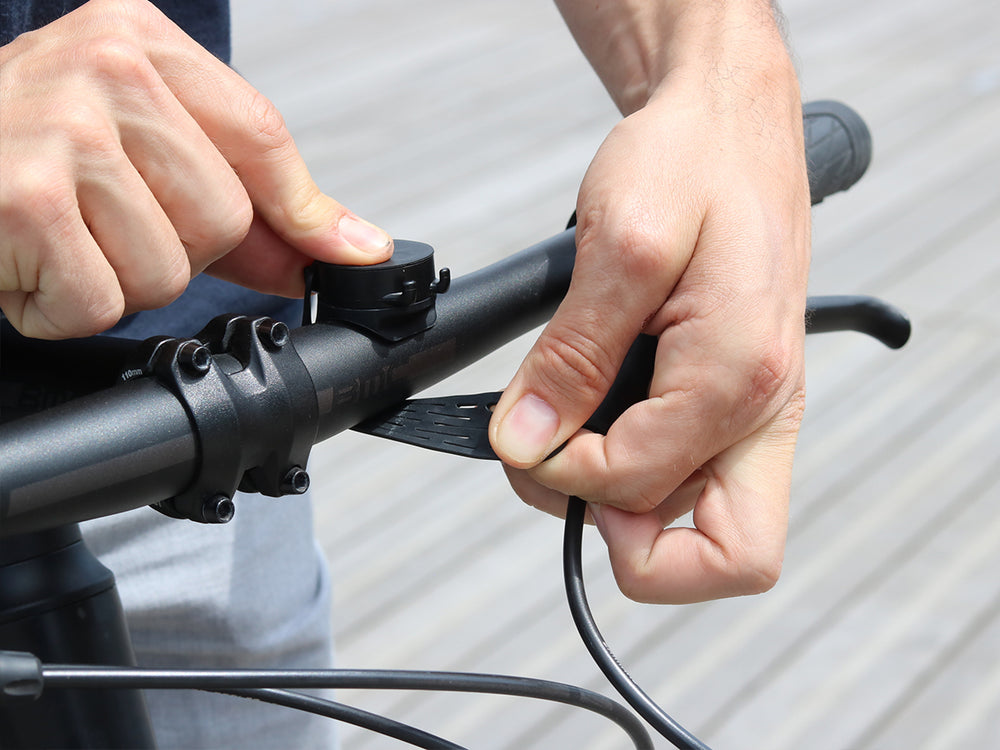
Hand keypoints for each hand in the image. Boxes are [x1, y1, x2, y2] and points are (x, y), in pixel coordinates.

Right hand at [0, 0, 391, 339]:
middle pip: (223, 218)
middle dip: (175, 249)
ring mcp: (62, 131)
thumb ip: (250, 196)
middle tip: (104, 220)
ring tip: (61, 236)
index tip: (345, 254)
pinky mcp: (24, 200)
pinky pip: (101, 302)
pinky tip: (28, 261)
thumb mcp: (137, 142)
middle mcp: (104, 69)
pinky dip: (64, 308)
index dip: (301, 212)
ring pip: (168, 270)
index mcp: (139, 42)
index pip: (261, 135)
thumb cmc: (23, 150)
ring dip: (116, 282)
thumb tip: (351, 246)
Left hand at [489, 10, 809, 603]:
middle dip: (618, 535)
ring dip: (619, 500)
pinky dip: (636, 472)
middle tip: (556, 461)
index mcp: (742, 374)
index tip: (523, 429)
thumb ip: (573, 354)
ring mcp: (756, 413)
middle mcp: (764, 410)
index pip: (639, 488)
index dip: (563, 474)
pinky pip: (694, 480)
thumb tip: (526, 437)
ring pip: (698, 525)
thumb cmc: (691, 162)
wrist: (729, 125)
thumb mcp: (620, 243)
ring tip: (566, 426)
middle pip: (715, 557)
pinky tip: (597, 419)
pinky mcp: (738, 403)